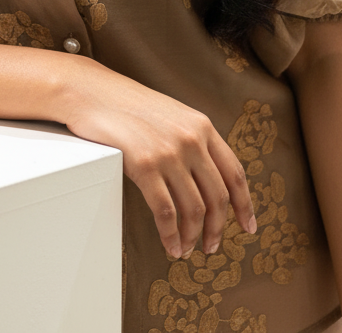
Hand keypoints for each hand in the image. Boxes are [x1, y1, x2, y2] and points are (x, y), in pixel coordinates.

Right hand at [62, 61, 255, 258]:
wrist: (93, 91)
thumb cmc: (128, 105)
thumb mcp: (172, 114)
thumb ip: (192, 138)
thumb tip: (206, 176)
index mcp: (202, 126)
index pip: (234, 172)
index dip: (244, 204)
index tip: (248, 226)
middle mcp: (191, 139)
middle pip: (217, 196)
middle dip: (217, 229)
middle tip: (211, 247)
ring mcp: (169, 152)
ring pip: (194, 208)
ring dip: (193, 236)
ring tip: (187, 250)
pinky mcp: (145, 165)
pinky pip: (165, 211)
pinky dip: (170, 234)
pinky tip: (170, 244)